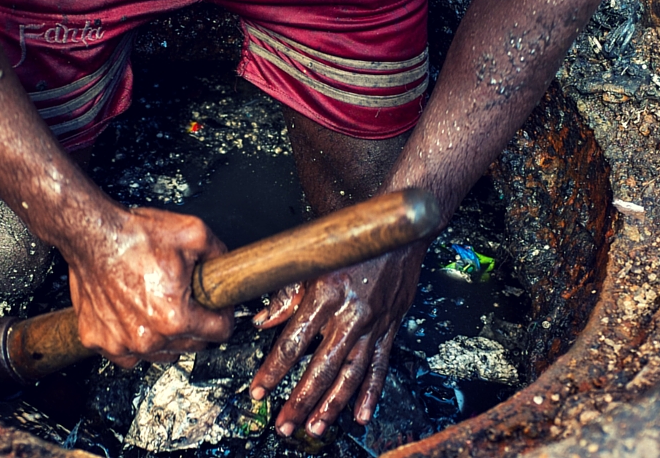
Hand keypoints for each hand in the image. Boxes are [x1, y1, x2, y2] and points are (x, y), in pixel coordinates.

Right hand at [64, 207, 233, 366]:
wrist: (93, 234)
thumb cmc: (134, 236)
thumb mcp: (194, 234)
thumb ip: (220, 256)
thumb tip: (229, 270)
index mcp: (175, 318)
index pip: (220, 332)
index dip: (223, 314)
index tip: (217, 307)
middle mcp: (149, 337)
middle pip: (192, 345)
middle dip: (195, 324)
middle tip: (185, 299)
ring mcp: (121, 343)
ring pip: (161, 353)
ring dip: (165, 336)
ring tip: (159, 306)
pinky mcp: (98, 340)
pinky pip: (127, 355)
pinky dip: (133, 340)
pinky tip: (136, 318)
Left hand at [247, 243, 424, 436]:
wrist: (400, 232)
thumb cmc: (353, 241)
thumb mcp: (312, 259)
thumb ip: (286, 292)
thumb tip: (263, 320)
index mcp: (324, 294)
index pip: (292, 342)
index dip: (273, 371)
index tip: (259, 391)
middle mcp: (350, 313)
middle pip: (321, 367)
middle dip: (300, 400)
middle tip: (284, 423)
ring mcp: (373, 324)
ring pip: (350, 374)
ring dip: (332, 405)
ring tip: (316, 427)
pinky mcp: (390, 328)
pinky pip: (380, 366)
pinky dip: (370, 393)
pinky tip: (360, 414)